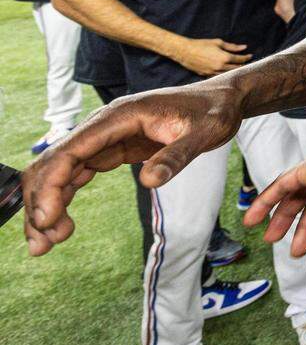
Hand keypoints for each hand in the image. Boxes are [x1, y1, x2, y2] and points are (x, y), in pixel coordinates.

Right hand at [22, 85, 244, 255]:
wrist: (224, 100)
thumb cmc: (216, 112)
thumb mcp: (205, 133)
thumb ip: (177, 155)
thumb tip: (150, 181)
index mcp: (123, 115)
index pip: (72, 150)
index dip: (51, 184)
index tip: (46, 220)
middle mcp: (107, 123)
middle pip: (57, 161)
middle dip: (41, 200)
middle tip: (42, 244)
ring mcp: (108, 135)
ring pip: (63, 168)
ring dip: (49, 203)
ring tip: (47, 243)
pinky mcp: (116, 147)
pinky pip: (79, 171)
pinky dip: (65, 196)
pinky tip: (62, 224)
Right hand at [171, 37, 251, 75]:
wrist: (185, 51)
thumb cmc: (201, 44)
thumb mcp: (218, 43)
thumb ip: (232, 46)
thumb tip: (244, 47)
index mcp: (224, 58)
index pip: (240, 59)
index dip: (246, 57)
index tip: (250, 56)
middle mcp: (220, 67)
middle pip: (236, 68)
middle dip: (243, 65)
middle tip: (247, 63)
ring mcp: (214, 73)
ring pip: (229, 74)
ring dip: (235, 71)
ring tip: (240, 68)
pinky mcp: (207, 75)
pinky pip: (220, 77)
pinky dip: (225, 75)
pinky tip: (228, 73)